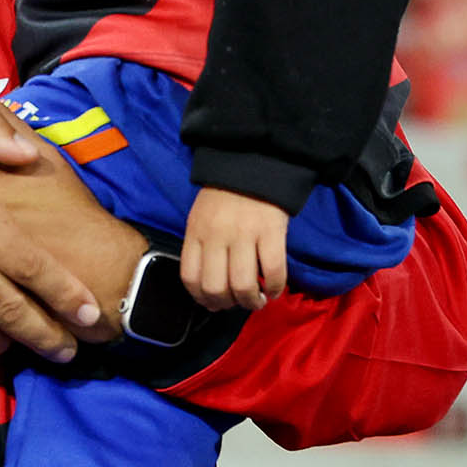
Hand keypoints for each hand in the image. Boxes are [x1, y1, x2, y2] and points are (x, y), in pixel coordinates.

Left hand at [179, 186, 293, 308]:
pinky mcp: (270, 231)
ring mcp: (244, 234)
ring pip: (242, 285)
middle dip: (227, 305)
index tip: (214, 304)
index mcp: (196, 232)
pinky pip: (273, 271)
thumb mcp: (201, 217)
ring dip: (251, 302)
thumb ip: (202, 247)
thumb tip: (211, 289)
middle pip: (215, 287)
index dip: (202, 299)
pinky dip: (275, 287)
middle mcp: (216, 235)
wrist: (252, 161)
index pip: (190, 278)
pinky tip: (275, 289)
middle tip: (237, 303)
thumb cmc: (226, 195)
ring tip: (257, 300)